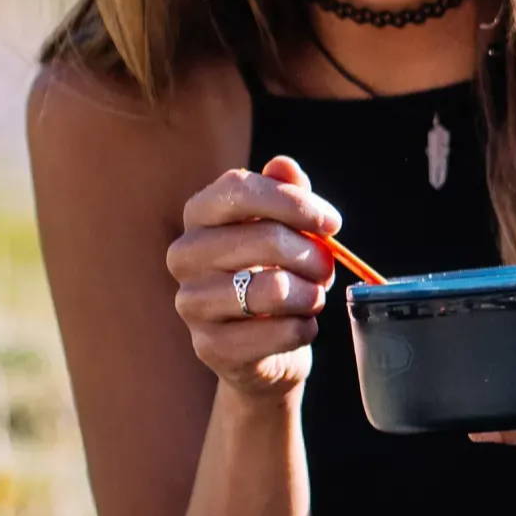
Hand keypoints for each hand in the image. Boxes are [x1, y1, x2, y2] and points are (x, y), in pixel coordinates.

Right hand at [166, 154, 339, 397]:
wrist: (261, 349)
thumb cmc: (275, 275)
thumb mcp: (285, 229)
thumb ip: (286, 194)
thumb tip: (284, 166)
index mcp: (199, 215)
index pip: (240, 189)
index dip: (293, 202)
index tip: (332, 223)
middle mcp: (183, 255)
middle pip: (265, 239)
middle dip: (313, 255)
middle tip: (327, 269)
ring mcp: (191, 303)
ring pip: (273, 289)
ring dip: (310, 294)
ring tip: (312, 298)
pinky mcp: (210, 347)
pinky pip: (278, 331)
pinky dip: (304, 329)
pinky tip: (300, 327)